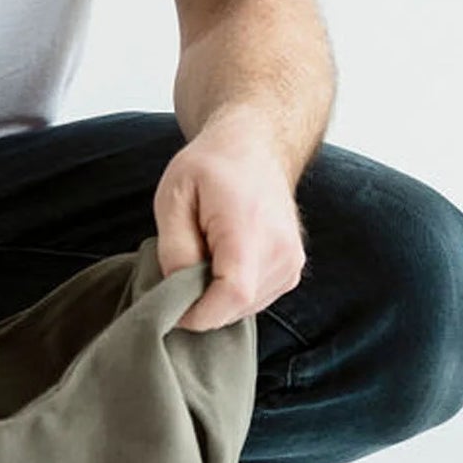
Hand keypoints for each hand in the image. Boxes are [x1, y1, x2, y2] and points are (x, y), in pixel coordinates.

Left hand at [153, 115, 306, 332]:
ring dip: (216, 298)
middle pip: (237, 307)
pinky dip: (232, 292)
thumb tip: (179, 292)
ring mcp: (291, 263)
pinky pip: (257, 300)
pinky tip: (222, 262)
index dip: (198, 313)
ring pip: (245, 308)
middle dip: (202, 304)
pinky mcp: (292, 270)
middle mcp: (281, 251)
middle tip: (179, 273)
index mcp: (250, 229)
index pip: (232, 295)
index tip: (170, 309)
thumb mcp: (173, 197)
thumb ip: (174, 249)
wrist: (255, 148)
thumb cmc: (210, 167)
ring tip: (204, 258)